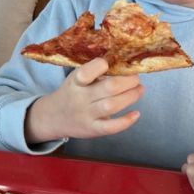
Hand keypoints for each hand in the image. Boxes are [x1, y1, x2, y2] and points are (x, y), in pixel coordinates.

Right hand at [25, 58, 143, 142]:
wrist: (54, 117)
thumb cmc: (71, 93)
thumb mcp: (75, 79)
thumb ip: (94, 72)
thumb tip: (123, 64)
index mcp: (75, 82)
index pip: (87, 72)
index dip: (102, 65)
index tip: (112, 64)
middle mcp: (80, 98)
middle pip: (109, 88)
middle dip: (128, 80)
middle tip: (135, 77)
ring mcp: (86, 115)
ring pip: (113, 105)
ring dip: (131, 96)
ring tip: (139, 90)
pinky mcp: (92, 129)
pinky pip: (111, 127)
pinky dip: (126, 121)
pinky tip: (136, 113)